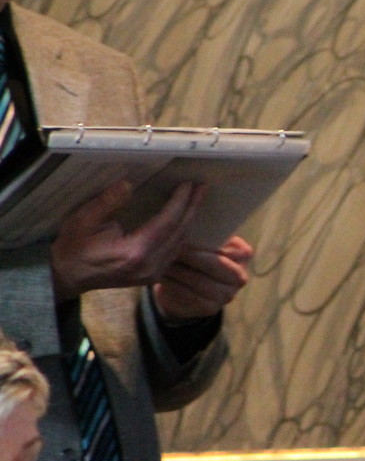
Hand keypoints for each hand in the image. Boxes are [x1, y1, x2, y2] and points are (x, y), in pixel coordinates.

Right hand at [51, 180, 202, 301]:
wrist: (67, 276)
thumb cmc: (73, 248)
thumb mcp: (83, 220)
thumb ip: (108, 202)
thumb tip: (129, 184)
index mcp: (133, 252)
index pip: (166, 223)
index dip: (180, 202)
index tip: (188, 185)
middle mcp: (149, 266)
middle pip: (179, 232)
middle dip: (191, 208)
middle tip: (201, 187)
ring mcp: (152, 274)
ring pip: (180, 243)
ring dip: (189, 220)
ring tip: (195, 198)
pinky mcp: (152, 276)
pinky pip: (174, 252)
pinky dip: (181, 233)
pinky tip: (183, 218)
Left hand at [152, 235, 252, 321]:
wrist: (188, 285)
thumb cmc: (197, 254)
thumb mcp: (206, 240)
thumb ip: (204, 232)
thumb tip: (185, 222)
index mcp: (243, 254)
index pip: (227, 247)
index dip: (205, 242)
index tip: (184, 232)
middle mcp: (240, 276)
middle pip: (216, 265)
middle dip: (191, 256)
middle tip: (171, 247)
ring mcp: (227, 295)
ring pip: (200, 282)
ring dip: (179, 271)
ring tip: (162, 260)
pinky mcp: (210, 308)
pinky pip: (190, 296)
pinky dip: (174, 285)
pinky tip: (162, 276)